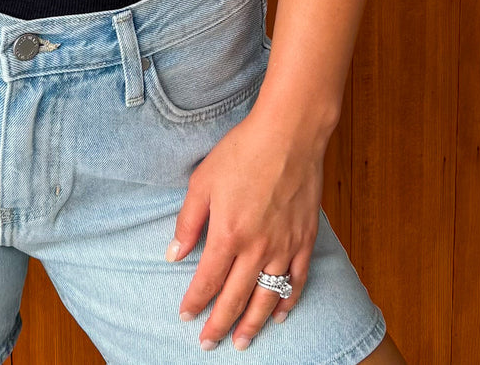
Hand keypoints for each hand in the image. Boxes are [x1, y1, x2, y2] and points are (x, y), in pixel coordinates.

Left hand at [166, 105, 325, 350]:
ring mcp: (284, 247)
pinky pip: (297, 281)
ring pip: (267, 298)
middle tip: (208, 344)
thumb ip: (188, 222)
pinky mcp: (304, 240)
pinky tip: (280, 316)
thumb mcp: (202, 181)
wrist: (289, 135)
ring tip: (242, 343)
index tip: (186, 317)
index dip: (195, 303)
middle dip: (219, 325)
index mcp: (228, 234)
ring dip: (253, 324)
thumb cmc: (242, 152)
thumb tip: (174, 255)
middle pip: (235, 298)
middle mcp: (256, 248)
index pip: (207, 281)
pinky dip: (288, 302)